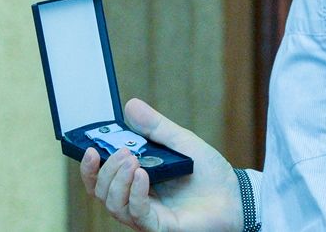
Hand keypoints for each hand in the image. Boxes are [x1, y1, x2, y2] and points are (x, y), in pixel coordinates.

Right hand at [80, 98, 242, 231]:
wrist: (236, 195)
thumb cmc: (208, 172)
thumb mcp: (180, 141)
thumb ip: (155, 127)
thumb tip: (130, 106)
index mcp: (135, 180)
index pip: (100, 179)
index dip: (89, 167)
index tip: (89, 148)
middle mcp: (136, 199)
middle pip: (102, 192)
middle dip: (106, 170)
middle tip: (123, 152)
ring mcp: (148, 215)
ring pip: (113, 204)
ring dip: (117, 180)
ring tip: (132, 160)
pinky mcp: (161, 226)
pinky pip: (137, 214)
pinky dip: (135, 193)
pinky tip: (142, 175)